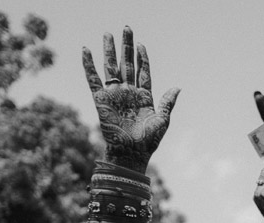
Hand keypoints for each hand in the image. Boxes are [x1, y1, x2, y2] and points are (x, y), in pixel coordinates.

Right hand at [82, 26, 179, 172]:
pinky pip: (93, 80)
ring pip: (111, 67)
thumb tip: (177, 87)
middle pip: (127, 64)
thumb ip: (167, 103)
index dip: (142, 58)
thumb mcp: (162, 120)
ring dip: (109, 50)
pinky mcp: (101, 100)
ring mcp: (114, 95)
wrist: (131, 153)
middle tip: (126, 28)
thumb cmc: (148, 141)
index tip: (141, 44)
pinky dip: (88, 66)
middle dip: (126, 46)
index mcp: (144, 97)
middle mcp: (128, 93)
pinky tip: (86, 51)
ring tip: (108, 34)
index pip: (143, 72)